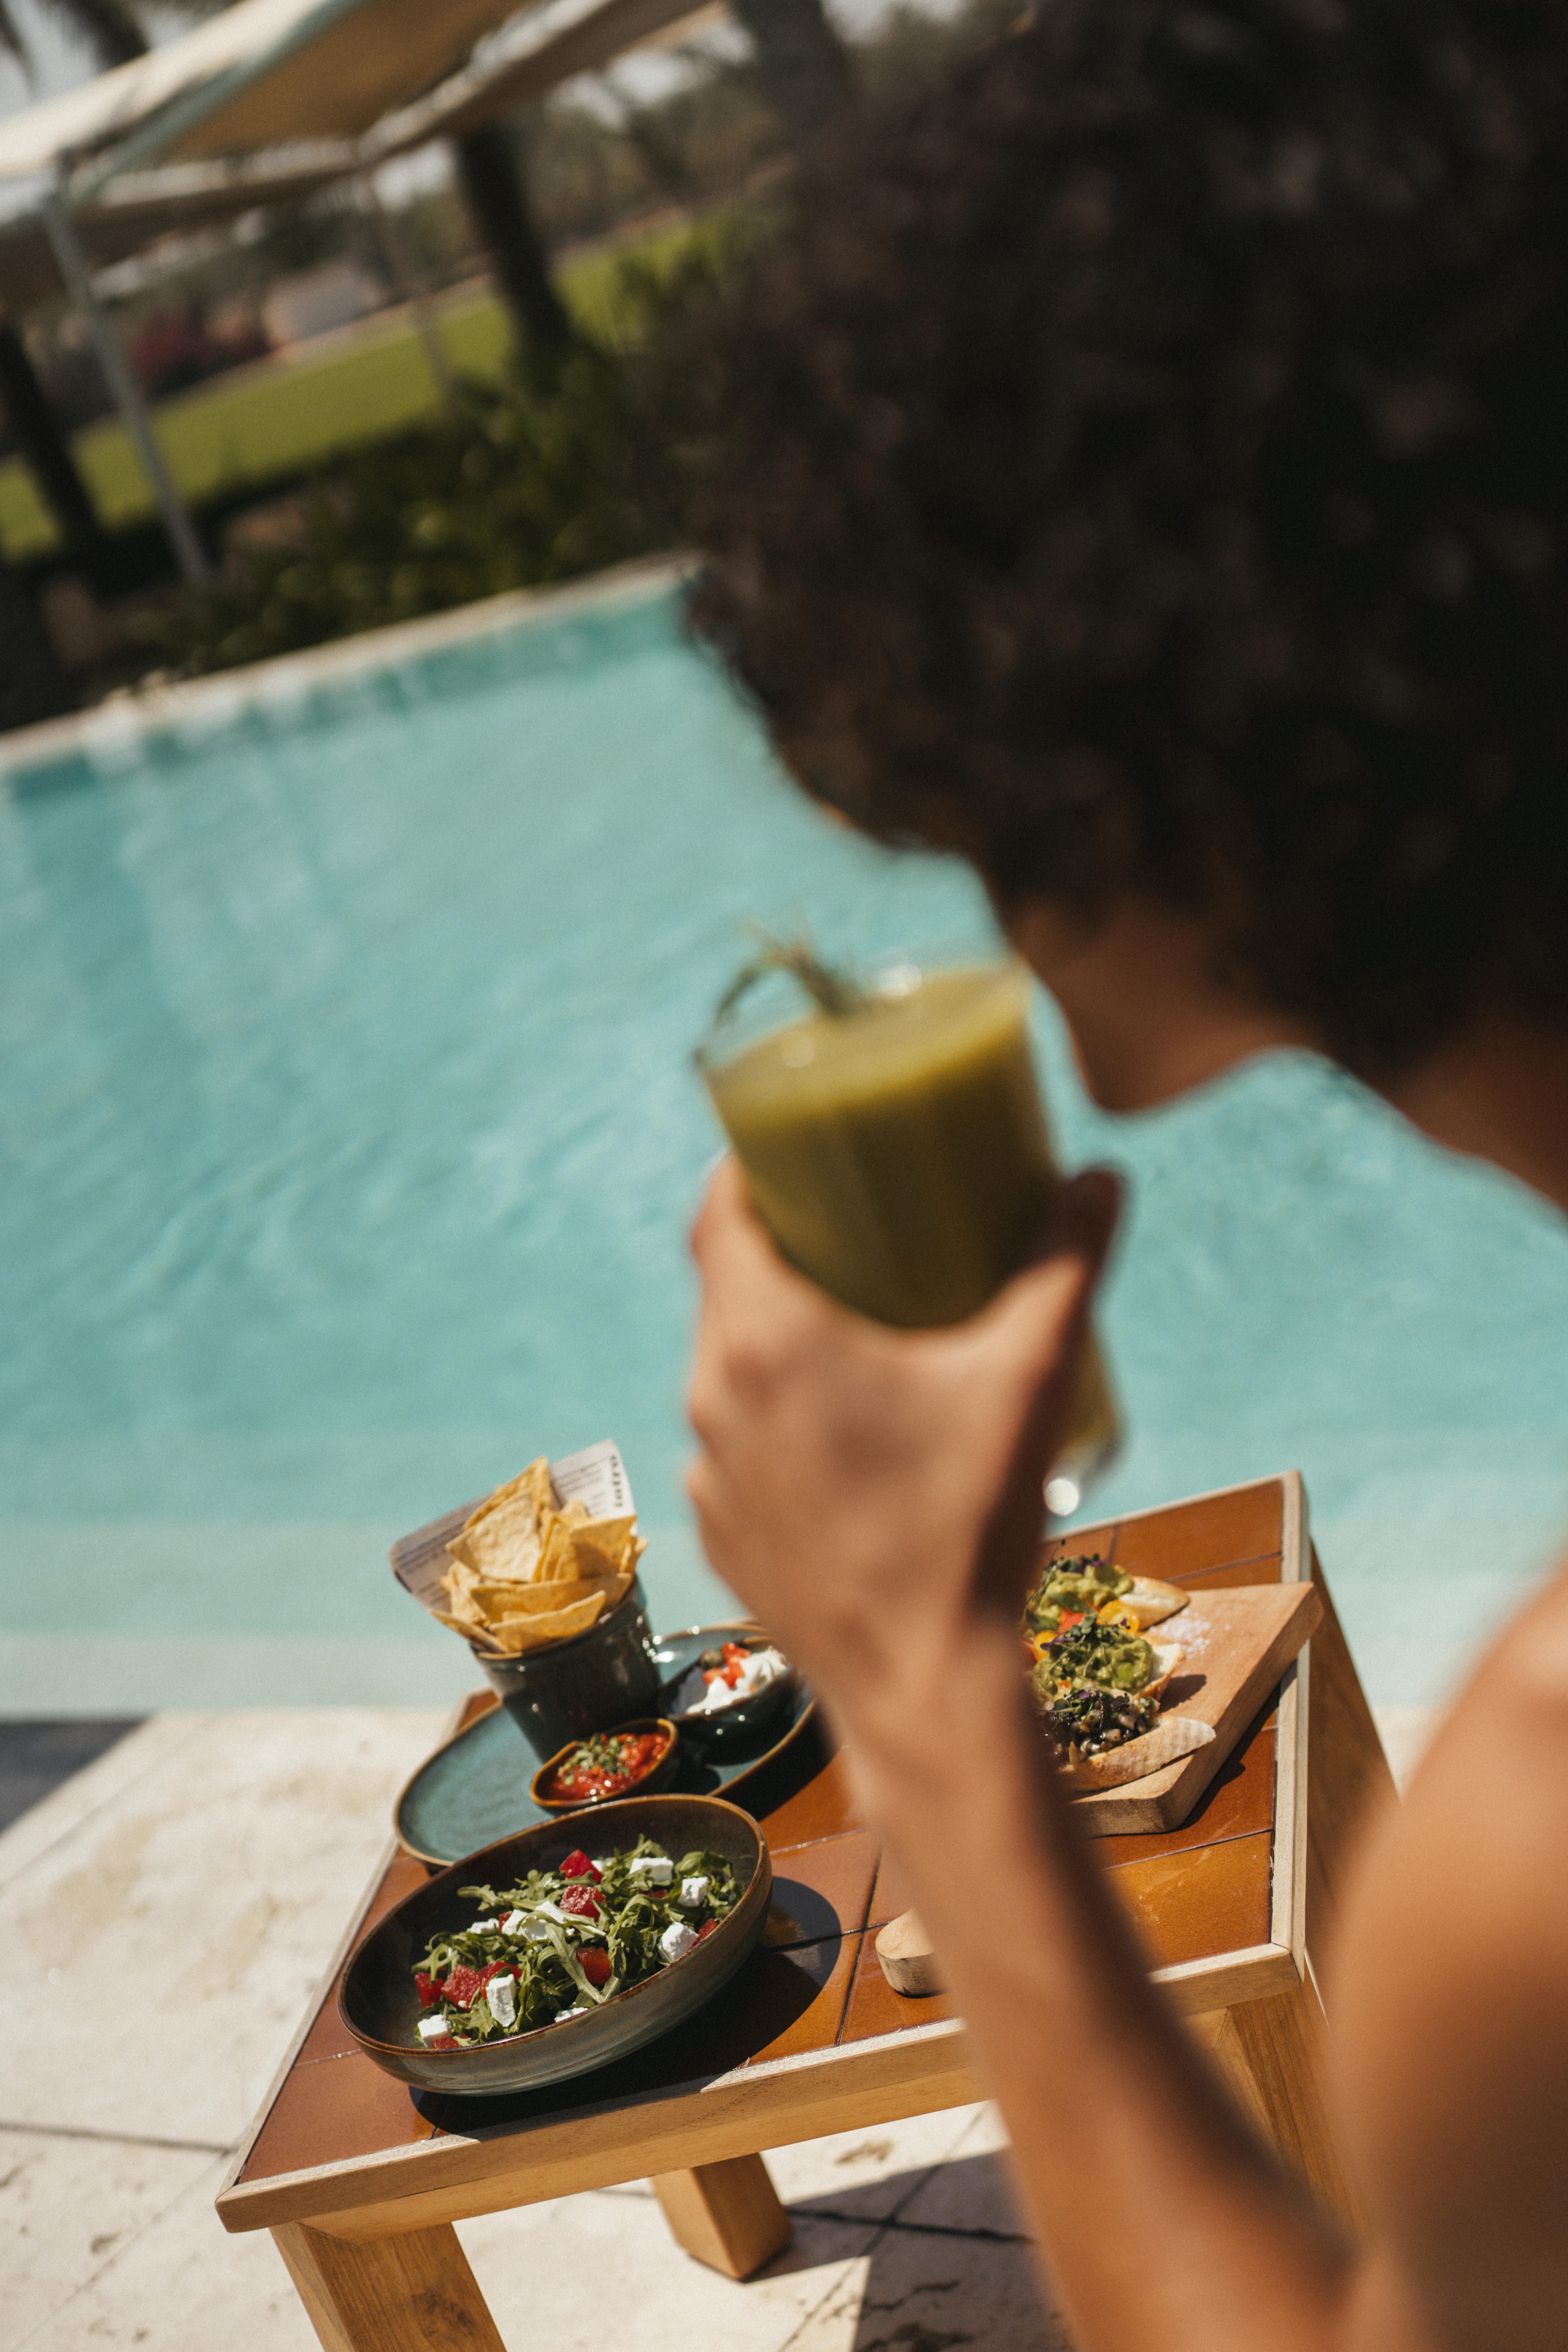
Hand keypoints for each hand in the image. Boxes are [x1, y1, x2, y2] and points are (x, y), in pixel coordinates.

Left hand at [685, 1159, 1120, 1734]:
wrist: (926, 1685)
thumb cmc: (968, 1524)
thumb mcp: (1028, 1378)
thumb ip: (1065, 1267)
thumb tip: (1098, 1178)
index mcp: (762, 1341)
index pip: (717, 1217)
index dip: (746, 1172)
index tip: (784, 1151)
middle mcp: (711, 1399)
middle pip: (724, 1291)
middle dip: (779, 1254)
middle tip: (845, 1229)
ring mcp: (709, 1475)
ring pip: (727, 1375)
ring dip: (775, 1346)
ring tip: (849, 1334)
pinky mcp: (723, 1534)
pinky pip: (736, 1452)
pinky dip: (775, 1426)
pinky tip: (838, 1436)